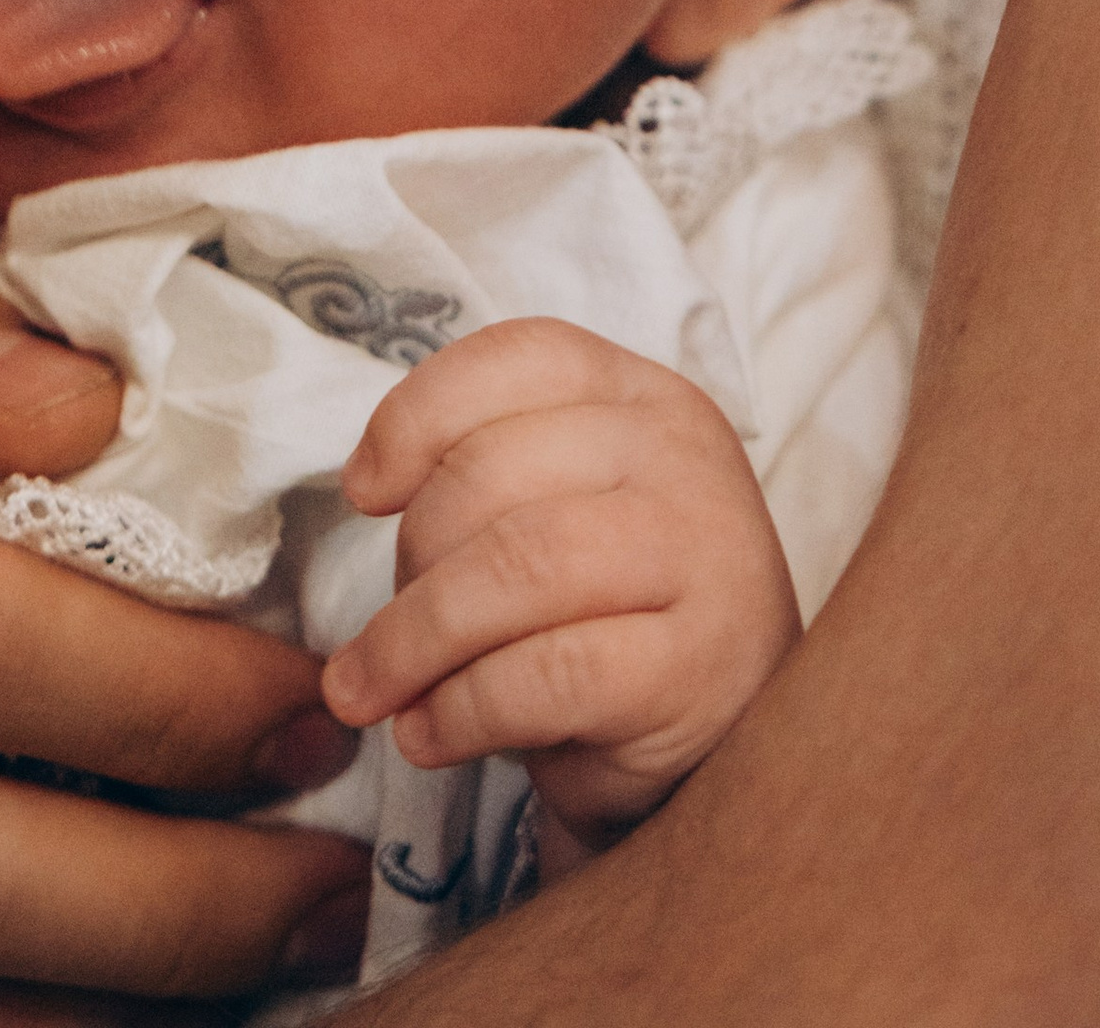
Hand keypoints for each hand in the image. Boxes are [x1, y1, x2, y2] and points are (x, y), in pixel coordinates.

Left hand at [325, 319, 797, 862]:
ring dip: (412, 640)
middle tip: (380, 634)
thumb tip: (366, 481)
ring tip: (370, 692)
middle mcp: (683, 459)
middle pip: (495, 470)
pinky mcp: (694, 671)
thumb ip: (492, 469)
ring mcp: (704, 560)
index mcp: (647, 398)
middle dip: (409, 559)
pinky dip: (461, 710)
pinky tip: (430, 734)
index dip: (418, 414)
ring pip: (514, 567)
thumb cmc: (619, 614)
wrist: (735, 742)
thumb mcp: (570, 507)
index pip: (521, 357)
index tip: (364, 491)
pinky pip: (543, 675)